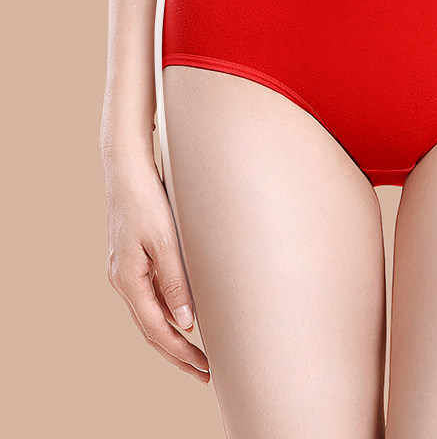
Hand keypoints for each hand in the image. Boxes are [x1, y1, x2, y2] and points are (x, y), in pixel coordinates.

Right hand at [101, 144, 209, 384]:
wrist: (127, 170)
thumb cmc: (147, 200)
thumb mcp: (166, 240)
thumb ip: (176, 281)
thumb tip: (187, 321)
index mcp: (128, 280)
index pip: (157, 330)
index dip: (181, 353)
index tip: (204, 370)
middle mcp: (124, 280)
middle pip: (152, 329)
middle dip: (178, 354)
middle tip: (205, 373)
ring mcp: (127, 270)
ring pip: (151, 315)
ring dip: (174, 336)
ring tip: (198, 353)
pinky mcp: (134, 259)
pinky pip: (151, 296)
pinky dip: (169, 313)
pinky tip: (186, 317)